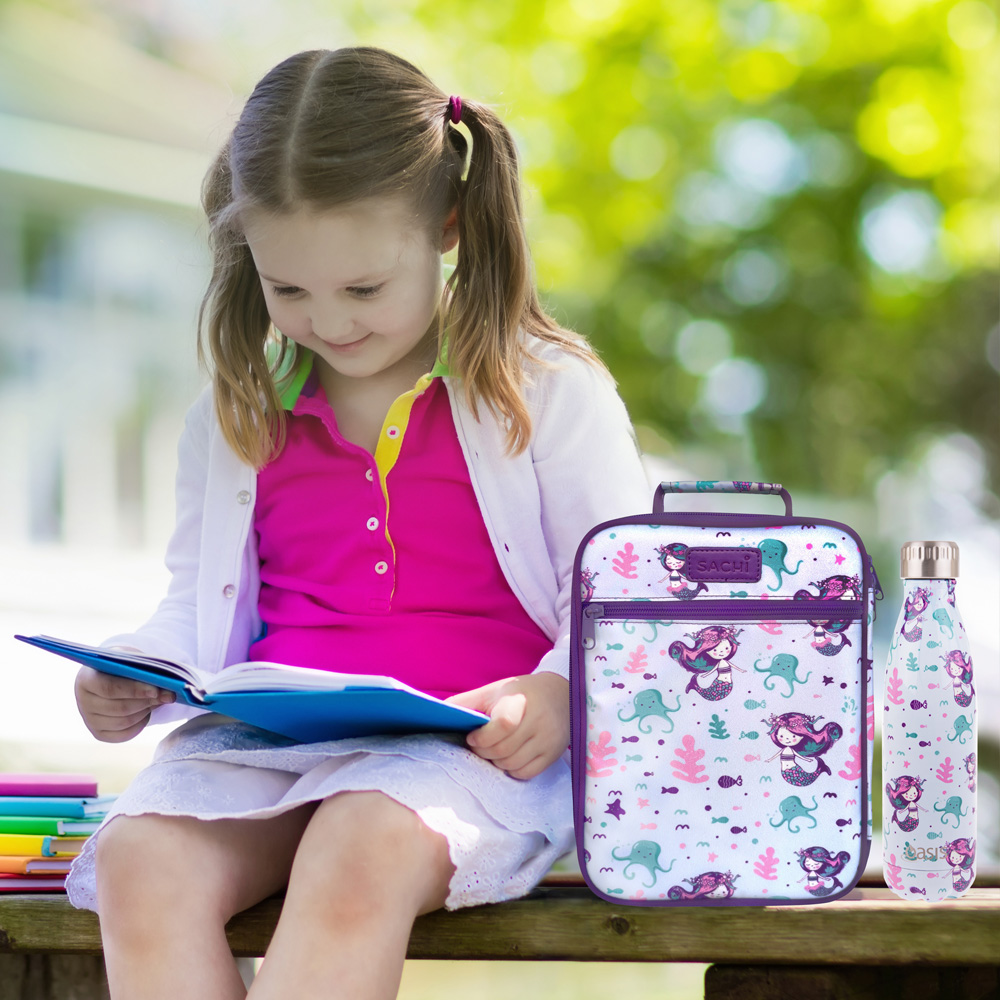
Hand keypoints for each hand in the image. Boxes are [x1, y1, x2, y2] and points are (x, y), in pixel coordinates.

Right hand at [74, 666, 174, 742]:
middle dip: (146, 702)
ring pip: (123, 722)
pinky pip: (124, 734)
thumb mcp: (130, 660)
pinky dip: (140, 724)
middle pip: (119, 708)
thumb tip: (168, 692)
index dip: (134, 690)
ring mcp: (89, 720)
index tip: (155, 690)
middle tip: (167, 696)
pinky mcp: (99, 733)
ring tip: (157, 700)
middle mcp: (83, 701)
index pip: (109, 688)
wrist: (111, 675)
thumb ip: (146, 672)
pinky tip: (147, 711)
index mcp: (86, 678)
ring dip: (145, 711)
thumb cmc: (123, 665)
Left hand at [446, 672, 568, 779]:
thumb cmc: (518, 693)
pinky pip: (526, 773)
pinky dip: (511, 769)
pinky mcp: (554, 753)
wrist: (560, 693)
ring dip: (495, 761)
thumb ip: (465, 703)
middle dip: (483, 752)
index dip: (482, 737)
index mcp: (520, 700)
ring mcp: (548, 739)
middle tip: (478, 746)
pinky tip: (508, 756)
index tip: (472, 737)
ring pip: (512, 763)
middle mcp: (538, 720)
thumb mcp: (492, 690)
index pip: (503, 724)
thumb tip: (436, 716)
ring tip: (492, 750)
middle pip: (503, 750)